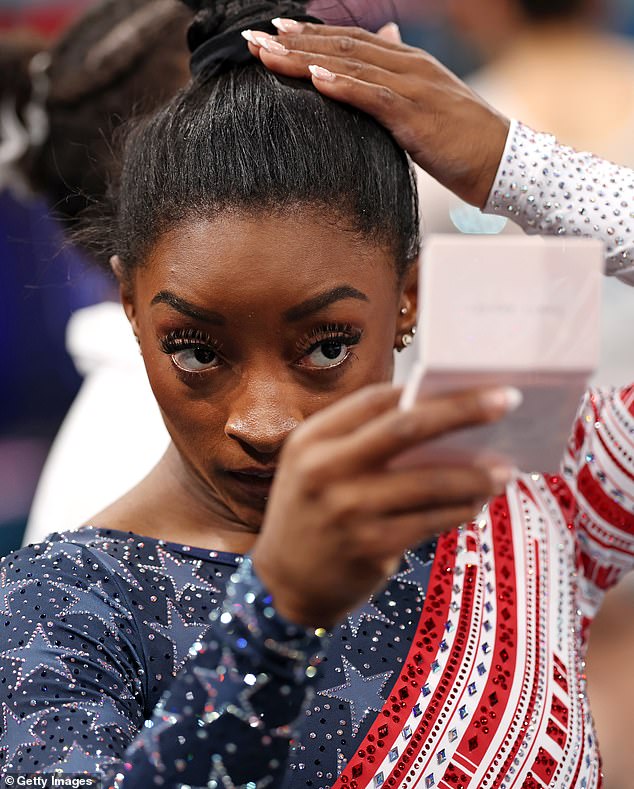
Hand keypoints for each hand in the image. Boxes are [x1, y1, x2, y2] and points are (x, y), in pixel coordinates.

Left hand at [244, 21, 509, 208]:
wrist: (503, 161)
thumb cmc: (463, 143)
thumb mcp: (425, 110)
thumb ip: (395, 92)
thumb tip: (367, 82)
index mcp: (407, 64)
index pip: (351, 43)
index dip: (312, 36)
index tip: (275, 33)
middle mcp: (407, 66)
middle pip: (342, 47)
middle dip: (295, 42)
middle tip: (253, 39)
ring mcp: (413, 88)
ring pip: (350, 66)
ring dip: (306, 58)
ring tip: (268, 54)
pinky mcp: (417, 115)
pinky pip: (374, 96)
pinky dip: (343, 86)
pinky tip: (315, 78)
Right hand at [251, 384, 518, 627]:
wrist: (285, 583)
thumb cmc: (311, 512)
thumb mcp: (315, 466)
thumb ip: (359, 440)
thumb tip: (438, 416)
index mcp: (312, 439)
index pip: (375, 399)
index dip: (424, 389)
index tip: (467, 383)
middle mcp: (325, 469)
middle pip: (405, 427)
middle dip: (462, 410)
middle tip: (507, 400)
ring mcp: (348, 509)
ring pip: (429, 481)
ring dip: (475, 474)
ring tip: (506, 469)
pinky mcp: (370, 546)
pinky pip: (431, 521)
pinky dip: (460, 509)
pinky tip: (477, 503)